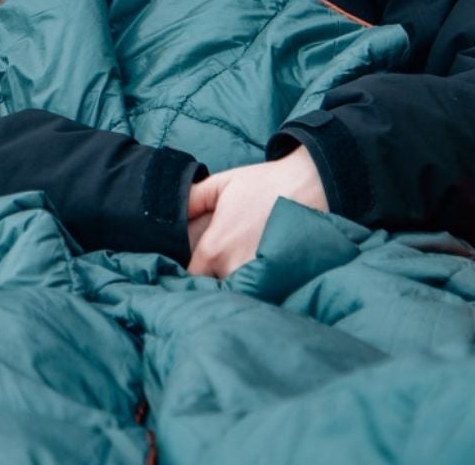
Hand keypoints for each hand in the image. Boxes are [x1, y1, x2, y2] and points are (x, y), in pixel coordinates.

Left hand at [186, 146, 328, 278]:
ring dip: (233, 283)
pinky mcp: (279, 279)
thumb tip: (163, 213)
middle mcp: (232, 268)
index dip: (187, 272)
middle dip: (211, 279)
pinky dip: (256, 285)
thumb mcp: (221, 184)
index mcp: (214, 248)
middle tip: (222, 262)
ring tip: (241, 265)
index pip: (187, 276)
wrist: (311, 184)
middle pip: (211, 286)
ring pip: (235, 290)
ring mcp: (257, 276)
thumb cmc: (265, 183)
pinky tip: (259, 271)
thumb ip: (189, 200)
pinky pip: (258, 290)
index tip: (195, 264)